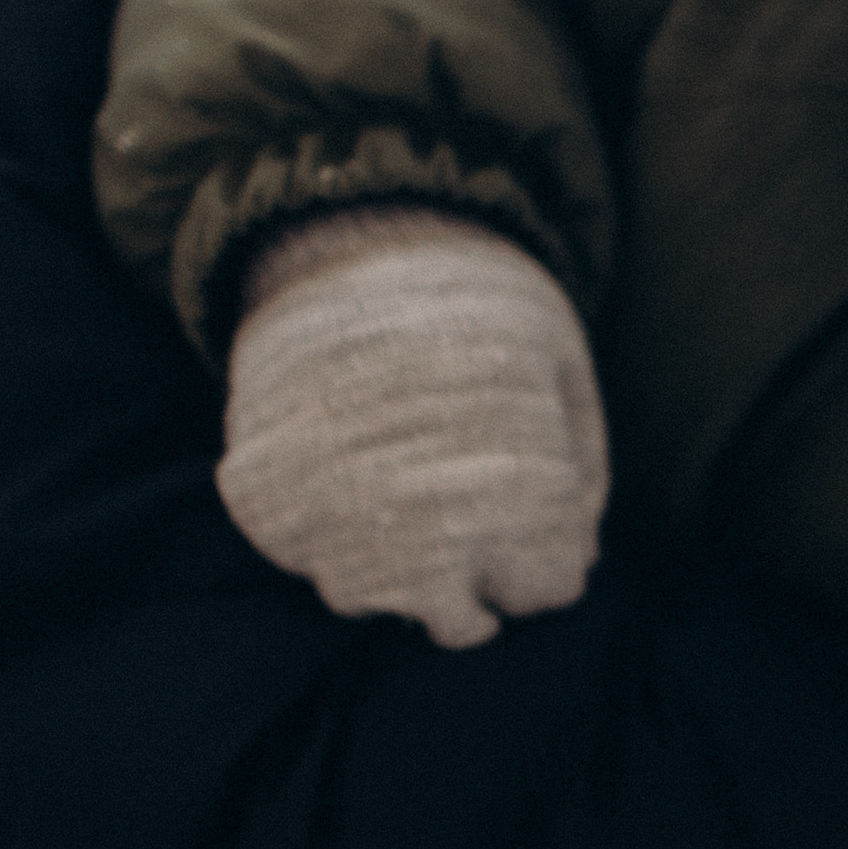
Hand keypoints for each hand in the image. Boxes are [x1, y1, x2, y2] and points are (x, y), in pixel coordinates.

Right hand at [218, 209, 609, 649]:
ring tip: (402, 514)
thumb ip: (582, 466)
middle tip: (468, 572)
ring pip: (370, 597)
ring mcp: (332, 501)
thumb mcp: (559, 361)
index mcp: (513, 468)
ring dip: (393, 575)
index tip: (537, 546)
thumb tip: (582, 564)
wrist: (349, 229)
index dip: (546, 571)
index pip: (545, 585)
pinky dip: (321, 534)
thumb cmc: (475, 299)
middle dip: (471, 602)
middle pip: (454, 619)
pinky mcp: (264, 489)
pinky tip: (345, 483)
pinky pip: (297, 553)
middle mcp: (420, 502)